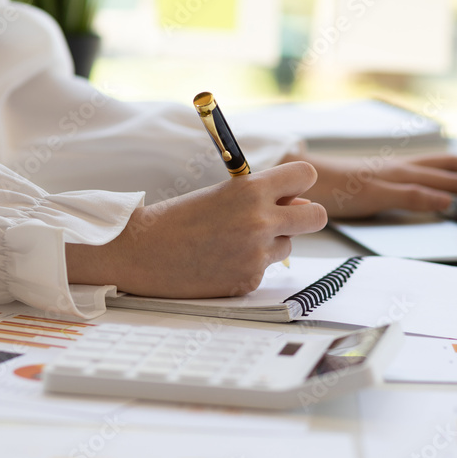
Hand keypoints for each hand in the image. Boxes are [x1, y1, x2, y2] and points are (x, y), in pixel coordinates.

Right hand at [65, 162, 326, 297]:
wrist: (139, 252)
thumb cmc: (176, 218)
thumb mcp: (220, 194)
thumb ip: (261, 197)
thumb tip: (299, 204)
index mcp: (251, 190)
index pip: (305, 176)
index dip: (298, 183)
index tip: (288, 190)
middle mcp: (260, 222)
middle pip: (316, 216)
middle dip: (305, 216)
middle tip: (284, 218)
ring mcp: (256, 254)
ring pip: (288, 245)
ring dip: (269, 243)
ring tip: (230, 241)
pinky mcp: (248, 281)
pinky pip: (264, 269)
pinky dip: (248, 266)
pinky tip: (219, 261)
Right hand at [286, 152, 456, 218]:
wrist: (306, 179)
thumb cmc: (339, 187)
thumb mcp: (378, 189)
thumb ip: (406, 192)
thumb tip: (439, 201)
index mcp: (404, 166)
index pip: (450, 163)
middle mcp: (403, 166)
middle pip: (454, 167)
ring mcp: (391, 176)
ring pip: (441, 175)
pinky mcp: (376, 189)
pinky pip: (409, 190)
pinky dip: (432, 195)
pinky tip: (448, 203)